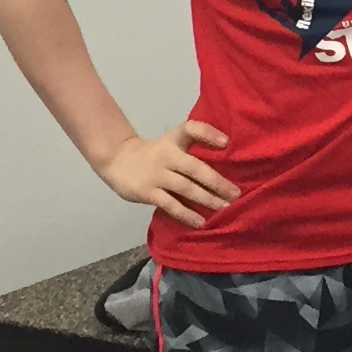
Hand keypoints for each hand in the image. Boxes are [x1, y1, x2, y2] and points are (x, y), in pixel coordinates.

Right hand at [96, 120, 238, 226]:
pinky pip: (170, 205)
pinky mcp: (148, 192)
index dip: (208, 133)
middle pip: (195, 168)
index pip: (191, 129)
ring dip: (207, 199)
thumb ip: (193, 148)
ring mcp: (157, 175)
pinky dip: (186, 214)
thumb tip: (228, 163)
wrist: (116, 160)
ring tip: (224, 207)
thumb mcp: (171, 142)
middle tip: (235, 193)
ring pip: (186, 188)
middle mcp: (167, 156)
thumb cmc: (154, 154)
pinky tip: (200, 222)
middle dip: (217, 182)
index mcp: (174, 140)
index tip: (226, 143)